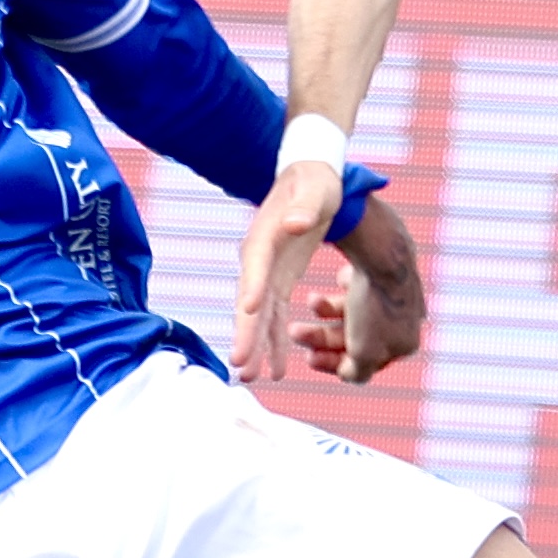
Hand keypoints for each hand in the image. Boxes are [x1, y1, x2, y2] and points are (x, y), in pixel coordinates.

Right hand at [231, 157, 343, 380]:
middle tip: (242, 365)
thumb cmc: (314, 182)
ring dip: (257, 347)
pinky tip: (278, 368)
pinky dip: (275, 341)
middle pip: (250, 300)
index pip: (256, 265)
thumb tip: (294, 223)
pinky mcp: (279, 281)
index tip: (249, 312)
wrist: (312, 179)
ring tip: (255, 378)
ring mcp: (266, 273)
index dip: (252, 286)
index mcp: (265, 236)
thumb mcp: (315, 190)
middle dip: (246, 333)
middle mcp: (258, 259)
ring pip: (259, 317)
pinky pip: (274, 316)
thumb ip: (306, 206)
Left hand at [287, 196, 425, 383]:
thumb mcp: (365, 352)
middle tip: (295, 331)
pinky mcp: (382, 272)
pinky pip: (356, 287)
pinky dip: (344, 286)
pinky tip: (343, 277)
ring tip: (312, 299)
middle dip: (322, 336)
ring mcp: (393, 296)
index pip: (365, 363)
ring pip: (351, 312)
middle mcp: (404, 321)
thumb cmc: (374, 305)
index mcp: (405, 343)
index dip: (335, 363)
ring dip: (326, 310)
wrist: (383, 252)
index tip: (309, 358)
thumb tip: (348, 375)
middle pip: (355, 337)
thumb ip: (357, 372)